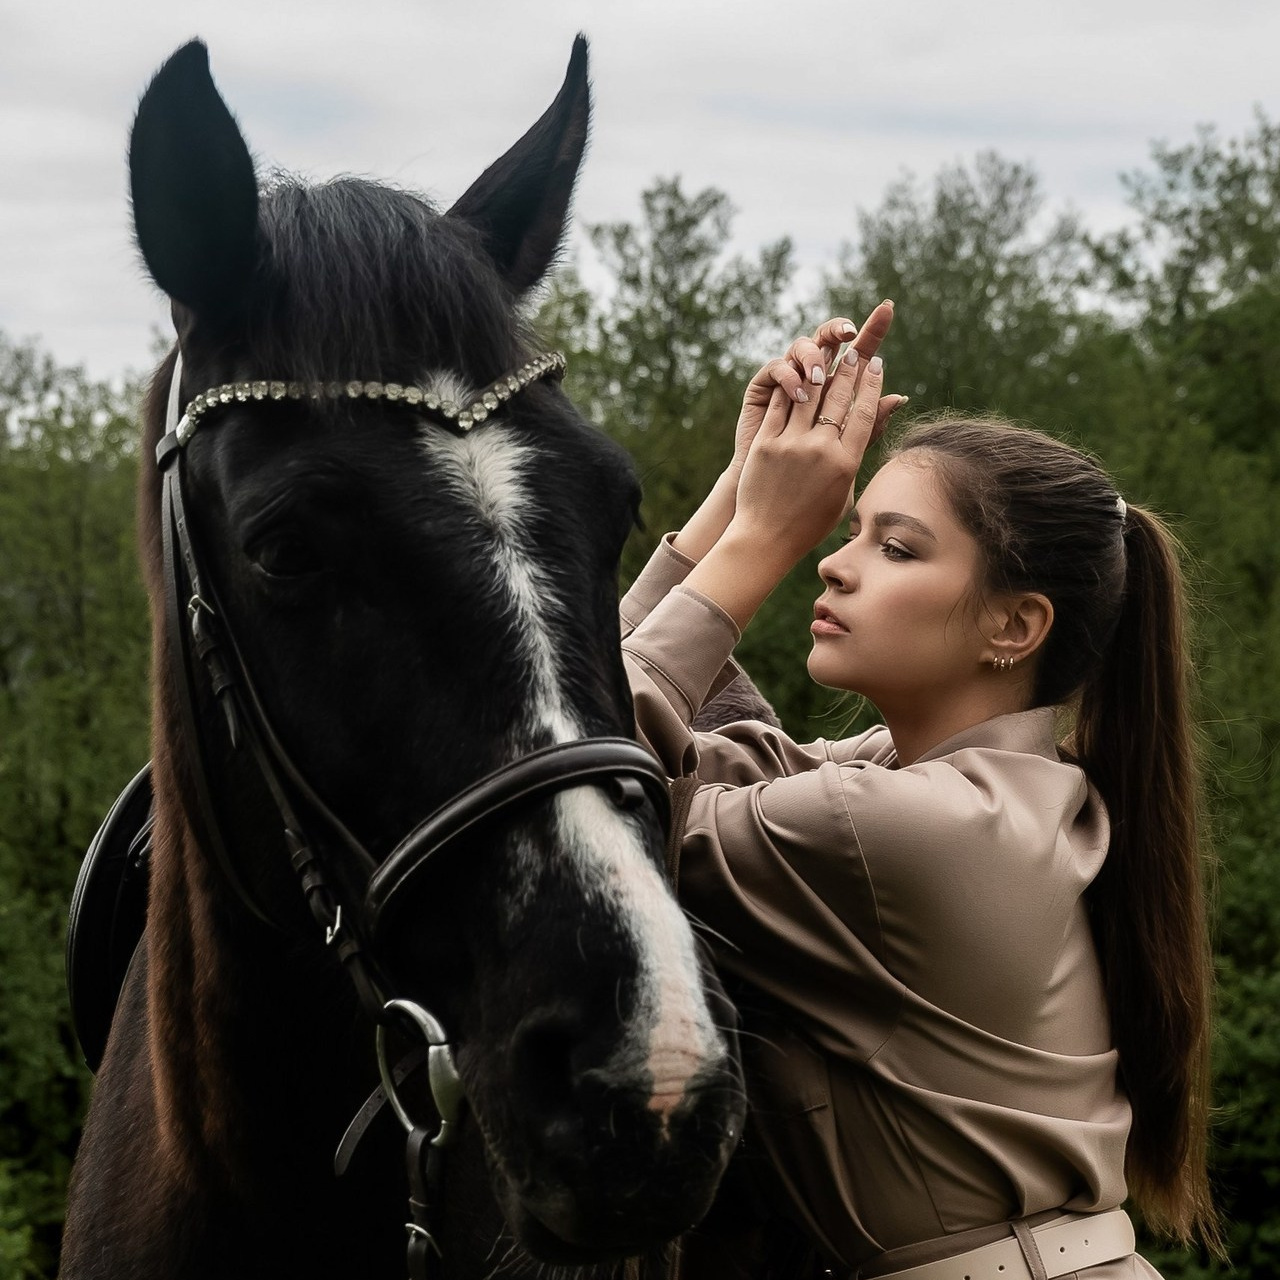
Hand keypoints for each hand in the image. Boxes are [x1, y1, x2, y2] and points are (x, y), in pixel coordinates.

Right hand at [729, 302, 904, 476]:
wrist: (774, 498)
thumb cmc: (813, 478)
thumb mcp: (846, 448)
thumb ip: (870, 425)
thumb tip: (901, 398)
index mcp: (839, 385)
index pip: (860, 350)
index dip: (873, 329)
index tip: (888, 309)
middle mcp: (814, 375)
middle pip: (829, 339)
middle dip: (839, 329)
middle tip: (850, 330)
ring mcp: (788, 378)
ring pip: (802, 347)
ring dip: (813, 357)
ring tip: (821, 377)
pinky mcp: (764, 388)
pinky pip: (776, 367)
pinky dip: (788, 376)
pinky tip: (799, 393)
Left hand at [731, 346, 886, 564]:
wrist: (766, 539)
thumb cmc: (810, 521)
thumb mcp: (844, 493)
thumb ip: (859, 455)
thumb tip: (882, 428)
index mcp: (845, 464)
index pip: (865, 413)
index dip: (873, 385)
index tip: (878, 365)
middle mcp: (821, 450)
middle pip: (840, 398)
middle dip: (849, 369)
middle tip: (855, 351)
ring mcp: (791, 445)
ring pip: (810, 396)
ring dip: (821, 370)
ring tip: (829, 353)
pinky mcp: (765, 444)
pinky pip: (779, 406)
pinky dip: (789, 387)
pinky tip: (796, 372)